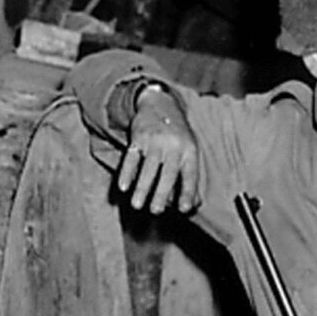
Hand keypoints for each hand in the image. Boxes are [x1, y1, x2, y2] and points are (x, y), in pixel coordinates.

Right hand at [111, 83, 200, 215]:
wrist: (160, 104)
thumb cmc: (178, 135)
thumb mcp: (189, 151)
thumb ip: (190, 177)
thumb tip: (193, 205)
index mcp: (189, 151)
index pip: (190, 174)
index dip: (187, 192)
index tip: (184, 209)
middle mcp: (173, 146)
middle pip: (167, 173)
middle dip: (162, 193)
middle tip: (156, 211)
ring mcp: (154, 141)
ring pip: (148, 168)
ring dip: (142, 188)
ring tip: (137, 205)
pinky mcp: (138, 137)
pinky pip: (131, 158)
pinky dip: (126, 173)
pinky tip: (123, 186)